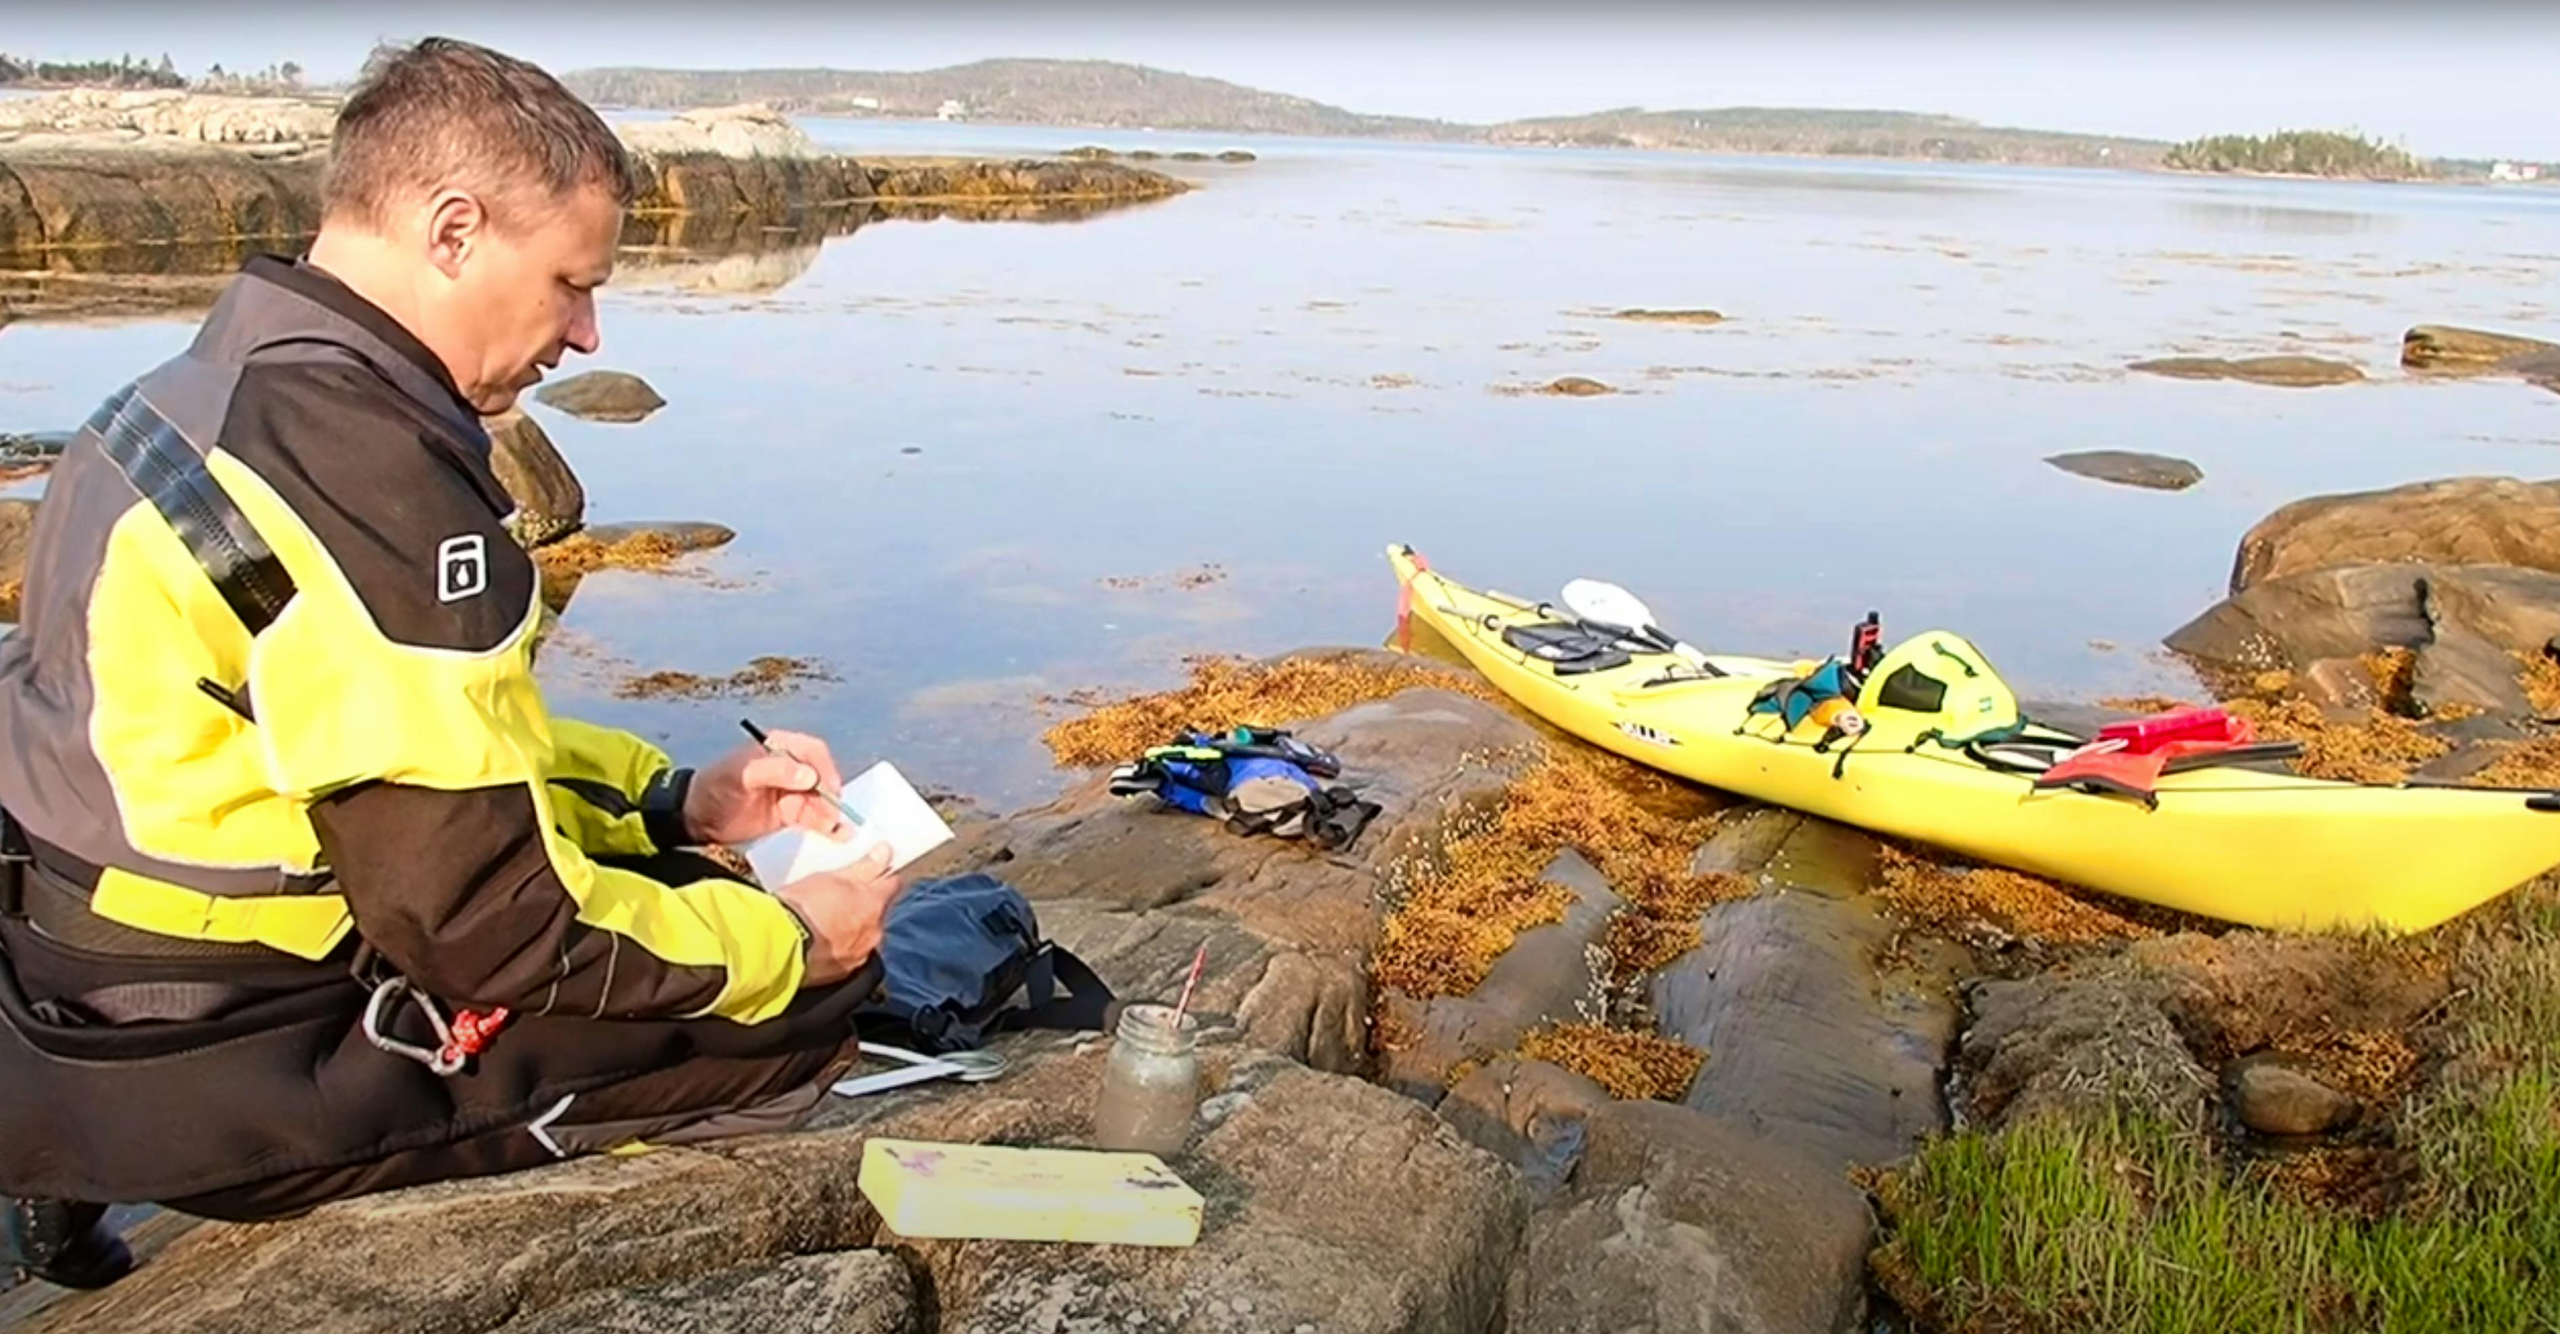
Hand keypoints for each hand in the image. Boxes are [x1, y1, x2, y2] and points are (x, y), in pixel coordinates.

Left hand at [686, 730, 850, 846]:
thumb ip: (774, 771)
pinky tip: (836, 835)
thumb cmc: (713, 788)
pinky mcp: (789, 813)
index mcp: (778, 747)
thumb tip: (809, 776)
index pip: (812, 751)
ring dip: (832, 813)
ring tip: (838, 830)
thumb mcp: (740, 776)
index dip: (824, 768)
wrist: (695, 819)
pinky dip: (826, 826)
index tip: (828, 788)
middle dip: (830, 795)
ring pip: (821, 799)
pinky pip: (814, 817)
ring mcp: (791, 791)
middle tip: (833, 815)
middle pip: (821, 776)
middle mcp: (790, 767)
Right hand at [778, 844, 901, 986]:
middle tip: (839, 895)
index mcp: (874, 905)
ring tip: (824, 919)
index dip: (883, 875)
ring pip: (863, 935)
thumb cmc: (801, 908)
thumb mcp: (832, 877)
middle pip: (878, 912)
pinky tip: (819, 939)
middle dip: (865, 904)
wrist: (777, 947)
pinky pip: (847, 956)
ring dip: (852, 927)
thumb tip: (885, 853)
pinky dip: (838, 947)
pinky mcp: (841, 974)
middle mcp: (873, 933)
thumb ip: (864, 866)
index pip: (892, 883)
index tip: (874, 869)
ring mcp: (859, 955)